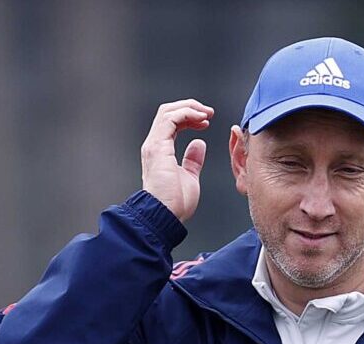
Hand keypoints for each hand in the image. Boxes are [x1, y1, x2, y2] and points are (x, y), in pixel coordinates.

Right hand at [139, 99, 212, 221]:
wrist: (165, 215)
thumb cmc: (175, 204)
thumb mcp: (189, 177)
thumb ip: (193, 160)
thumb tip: (199, 145)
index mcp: (161, 151)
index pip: (172, 123)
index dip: (189, 117)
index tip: (206, 121)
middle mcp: (155, 144)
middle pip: (168, 112)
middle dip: (190, 107)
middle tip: (209, 113)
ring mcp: (154, 144)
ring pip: (168, 111)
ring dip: (189, 108)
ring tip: (206, 114)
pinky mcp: (158, 146)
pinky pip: (170, 119)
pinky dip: (186, 114)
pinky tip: (200, 119)